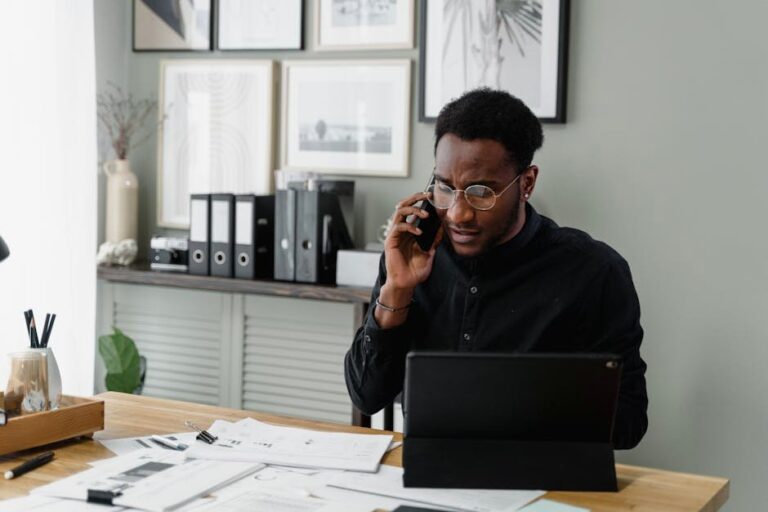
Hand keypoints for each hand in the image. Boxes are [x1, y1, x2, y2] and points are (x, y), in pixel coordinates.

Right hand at [375, 192, 442, 328]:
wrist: (406, 283)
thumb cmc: (415, 270)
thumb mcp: (429, 253)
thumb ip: (434, 241)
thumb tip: (442, 228)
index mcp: (409, 231)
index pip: (412, 210)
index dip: (420, 201)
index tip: (433, 197)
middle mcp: (400, 230)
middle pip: (404, 205)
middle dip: (415, 197)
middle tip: (427, 195)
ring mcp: (395, 234)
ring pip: (399, 212)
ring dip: (413, 209)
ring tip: (425, 214)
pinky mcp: (391, 241)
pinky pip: (399, 227)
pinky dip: (410, 227)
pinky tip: (419, 232)